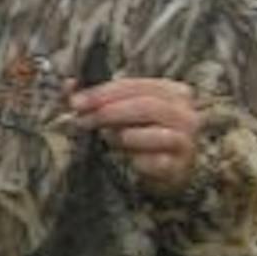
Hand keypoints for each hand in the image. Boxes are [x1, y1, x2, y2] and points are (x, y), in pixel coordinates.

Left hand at [70, 74, 200, 196]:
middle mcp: (185, 113)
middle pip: (145, 106)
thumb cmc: (141, 134)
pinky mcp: (180, 166)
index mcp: (172, 92)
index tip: (75, 102)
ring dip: (122, 136)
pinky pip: (155, 161)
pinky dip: (137, 160)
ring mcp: (186, 140)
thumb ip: (97, 98)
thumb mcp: (122, 111)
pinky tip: (128, 160)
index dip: (103, 93)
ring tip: (106, 139)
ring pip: (152, 134)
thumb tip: (69, 85)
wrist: (166, 170)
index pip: (134, 86)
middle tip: (82, 120)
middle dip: (108, 112)